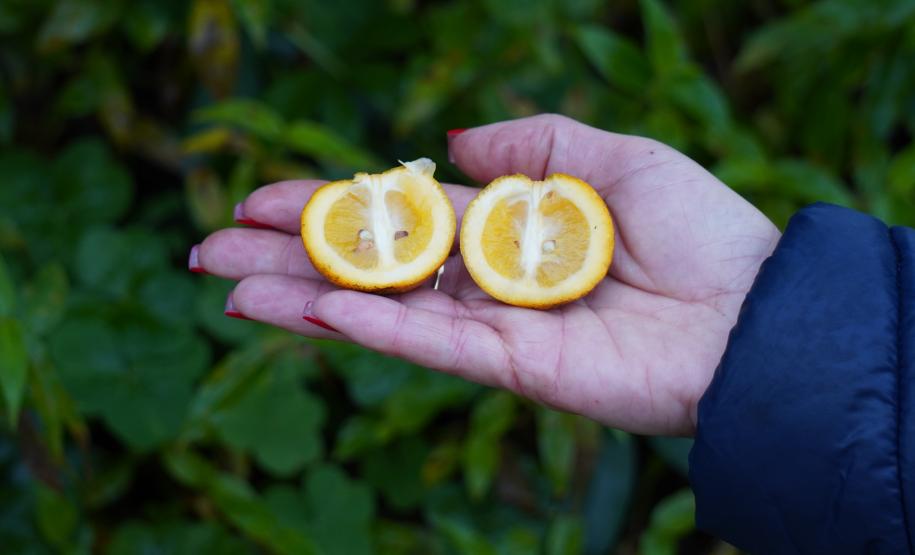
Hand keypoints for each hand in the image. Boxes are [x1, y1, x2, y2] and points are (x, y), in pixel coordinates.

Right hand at [193, 114, 779, 435]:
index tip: (256, 200)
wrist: (755, 312)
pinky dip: (372, 329)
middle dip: (285, 258)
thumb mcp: (614, 155)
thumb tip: (447, 142)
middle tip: (206, 251)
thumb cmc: (699, 229)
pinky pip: (431, 344)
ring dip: (302, 299)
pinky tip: (314, 313)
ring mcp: (492, 325)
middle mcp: (484, 277)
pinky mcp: (513, 368)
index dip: (325, 207)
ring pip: (380, 310)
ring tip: (227, 288)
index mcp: (502, 225)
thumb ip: (531, 144)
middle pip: (367, 266)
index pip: (394, 215)